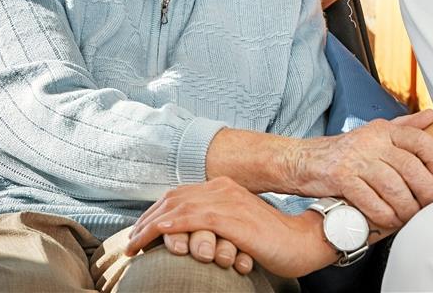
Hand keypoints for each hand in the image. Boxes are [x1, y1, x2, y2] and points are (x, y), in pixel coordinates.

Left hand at [126, 177, 335, 277]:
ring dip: (150, 226)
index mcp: (223, 187)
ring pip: (176, 209)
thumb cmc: (272, 240)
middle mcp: (222, 188)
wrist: (301, 241)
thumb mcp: (239, 227)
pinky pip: (189, 219)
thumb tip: (195, 235)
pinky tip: (152, 237)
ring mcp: (225, 201)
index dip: (156, 212)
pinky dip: (166, 227)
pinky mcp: (229, 217)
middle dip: (147, 219)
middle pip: (173, 199)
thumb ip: (218, 224)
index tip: (141, 230)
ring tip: (134, 244)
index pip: (180, 195)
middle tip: (130, 240)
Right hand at [287, 109, 432, 228]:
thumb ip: (404, 126)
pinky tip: (389, 219)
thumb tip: (432, 115)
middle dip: (426, 190)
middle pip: (411, 168)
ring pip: (394, 188)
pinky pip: (371, 201)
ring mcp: (356, 160)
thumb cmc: (344, 150)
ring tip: (409, 215)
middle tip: (428, 203)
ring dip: (407, 208)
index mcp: (383, 130)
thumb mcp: (375, 131)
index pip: (420, 140)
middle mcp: (371, 142)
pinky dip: (385, 215)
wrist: (304, 160)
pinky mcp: (341, 179)